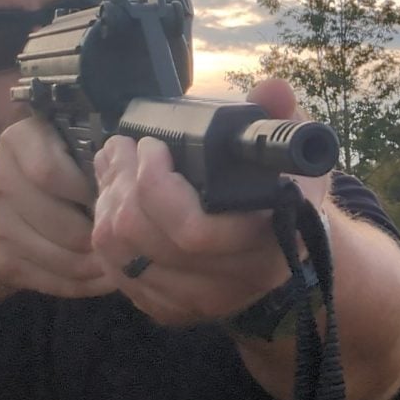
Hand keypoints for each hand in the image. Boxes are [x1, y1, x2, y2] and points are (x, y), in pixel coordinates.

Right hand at [0, 117, 117, 297]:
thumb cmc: (54, 166)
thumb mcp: (67, 143)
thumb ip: (92, 152)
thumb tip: (131, 177)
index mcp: (17, 142)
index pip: (51, 172)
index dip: (87, 190)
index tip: (113, 196)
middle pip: (59, 222)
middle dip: (99, 234)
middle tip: (128, 238)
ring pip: (59, 257)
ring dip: (96, 265)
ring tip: (125, 261)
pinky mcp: (2, 262)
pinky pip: (50, 281)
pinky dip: (84, 285)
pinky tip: (106, 279)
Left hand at [90, 78, 329, 324]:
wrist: (286, 248)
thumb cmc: (286, 192)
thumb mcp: (293, 149)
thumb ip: (281, 116)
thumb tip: (272, 90)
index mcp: (268, 241)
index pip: (193, 230)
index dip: (157, 186)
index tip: (152, 147)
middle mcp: (233, 280)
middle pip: (144, 238)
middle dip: (122, 181)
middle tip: (123, 147)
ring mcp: (198, 301)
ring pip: (121, 254)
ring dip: (107, 202)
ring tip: (115, 164)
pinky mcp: (170, 309)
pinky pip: (116, 272)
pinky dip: (106, 231)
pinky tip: (114, 198)